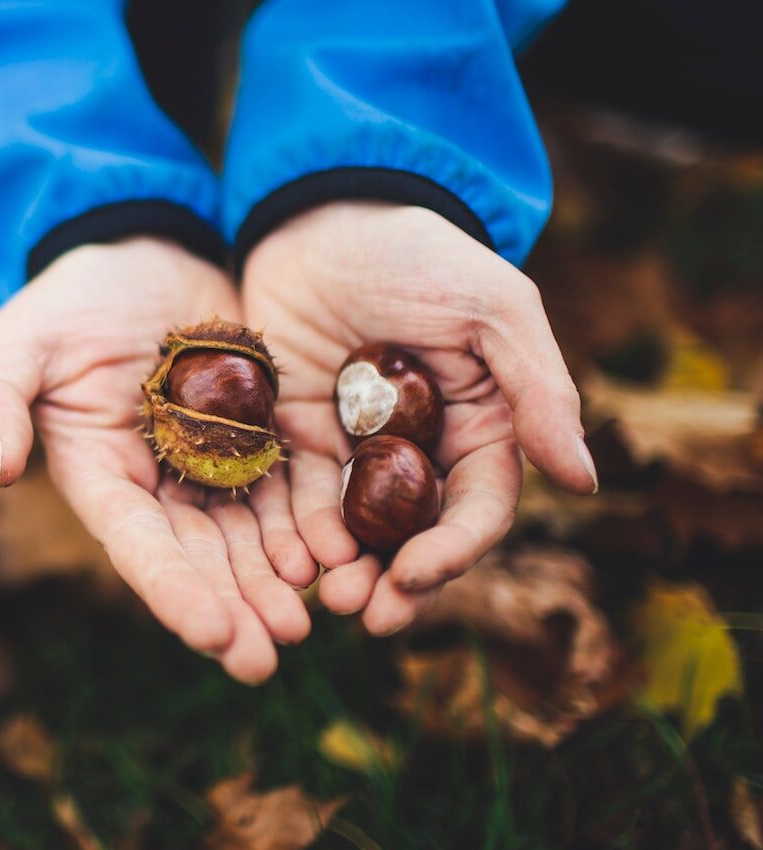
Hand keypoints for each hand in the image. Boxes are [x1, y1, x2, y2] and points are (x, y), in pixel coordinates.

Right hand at [0, 238, 314, 682]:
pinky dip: (313, 524)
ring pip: (251, 536)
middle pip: (200, 558)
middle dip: (233, 608)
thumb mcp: (21, 338)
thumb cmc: (70, 299)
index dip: (174, 591)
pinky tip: (340, 556)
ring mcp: (215, 465)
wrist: (143, 251)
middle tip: (269, 656)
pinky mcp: (263, 436)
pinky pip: (292, 488)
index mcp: (102, 476)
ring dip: (277, 583)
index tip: (214, 635)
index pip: (137, 545)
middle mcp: (160, 486)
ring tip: (312, 620)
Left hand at [239, 202, 597, 634]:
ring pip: (354, 531)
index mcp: (480, 426)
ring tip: (324, 603)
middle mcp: (420, 450)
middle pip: (414, 536)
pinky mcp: (296, 438)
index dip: (453, 550)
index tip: (417, 575)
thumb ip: (538, 391)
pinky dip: (294, 536)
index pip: (476, 508)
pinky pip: (296, 499)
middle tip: (366, 616)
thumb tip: (583, 481)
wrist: (320, 215)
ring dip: (344, 572)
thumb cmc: (417, 254)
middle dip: (395, 582)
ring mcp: (355, 448)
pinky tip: (284, 563)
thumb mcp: (490, 310)